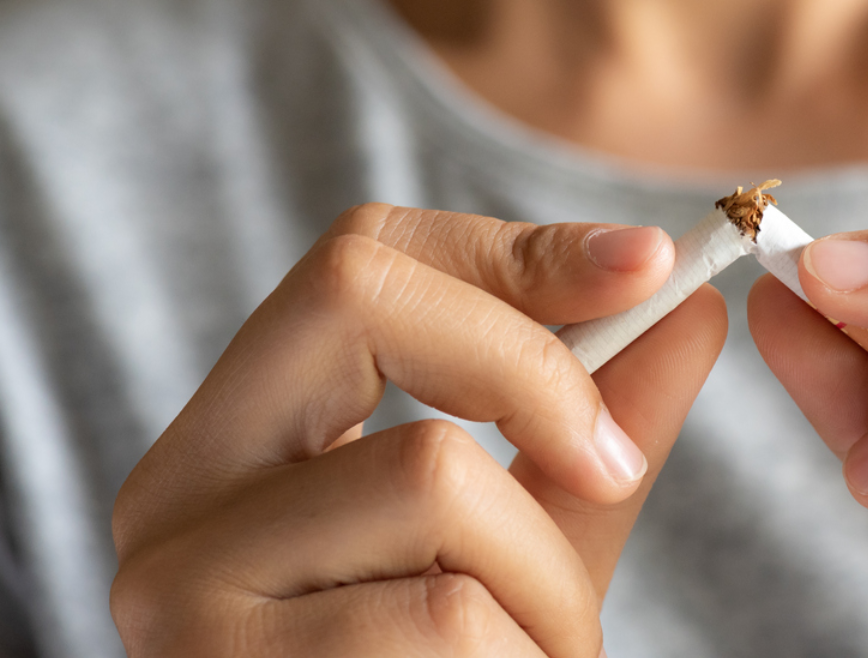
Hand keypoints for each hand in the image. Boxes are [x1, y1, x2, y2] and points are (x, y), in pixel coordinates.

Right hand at [111, 204, 726, 655]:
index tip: (653, 267)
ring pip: (437, 480)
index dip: (516, 249)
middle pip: (363, 302)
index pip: (360, 261)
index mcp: (240, 439)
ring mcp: (184, 593)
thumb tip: (690, 307)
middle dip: (534, 374)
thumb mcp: (524, 540)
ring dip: (545, 586)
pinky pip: (448, 620)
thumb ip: (593, 427)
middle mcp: (176, 496)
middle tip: (613, 469)